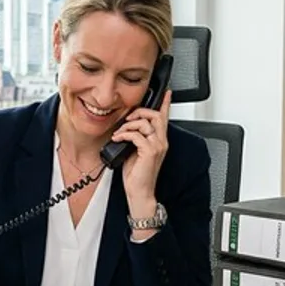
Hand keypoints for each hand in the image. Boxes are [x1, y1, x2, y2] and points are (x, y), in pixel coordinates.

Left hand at [111, 89, 170, 207]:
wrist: (140, 192)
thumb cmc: (137, 176)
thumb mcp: (135, 152)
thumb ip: (136, 138)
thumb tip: (126, 129)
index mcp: (159, 141)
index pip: (164, 118)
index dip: (165, 104)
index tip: (166, 93)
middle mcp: (161, 142)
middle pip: (155, 115)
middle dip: (138, 112)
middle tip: (126, 119)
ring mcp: (157, 146)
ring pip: (145, 123)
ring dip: (128, 126)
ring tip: (119, 134)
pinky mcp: (150, 152)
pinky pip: (136, 135)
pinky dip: (124, 135)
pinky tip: (117, 139)